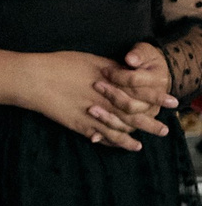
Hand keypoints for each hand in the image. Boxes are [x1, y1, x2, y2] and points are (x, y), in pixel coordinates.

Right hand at [17, 49, 168, 149]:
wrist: (34, 79)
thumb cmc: (59, 65)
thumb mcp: (88, 60)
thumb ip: (110, 68)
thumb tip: (126, 72)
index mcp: (109, 82)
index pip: (140, 90)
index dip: (156, 96)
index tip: (172, 102)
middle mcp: (105, 100)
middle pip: (136, 113)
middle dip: (153, 121)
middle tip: (166, 129)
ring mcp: (95, 114)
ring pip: (123, 127)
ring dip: (140, 134)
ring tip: (152, 138)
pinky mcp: (82, 125)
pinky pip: (105, 136)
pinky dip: (119, 142)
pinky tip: (130, 145)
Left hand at [95, 41, 180, 131]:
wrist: (158, 74)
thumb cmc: (147, 59)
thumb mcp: (144, 52)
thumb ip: (137, 55)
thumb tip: (130, 59)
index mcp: (156, 82)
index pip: (134, 82)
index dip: (118, 76)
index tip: (104, 71)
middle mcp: (152, 102)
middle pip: (130, 105)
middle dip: (111, 96)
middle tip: (95, 87)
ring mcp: (146, 115)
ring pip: (128, 122)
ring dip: (108, 118)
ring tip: (90, 110)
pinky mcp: (137, 122)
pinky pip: (124, 133)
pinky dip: (111, 137)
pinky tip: (94, 136)